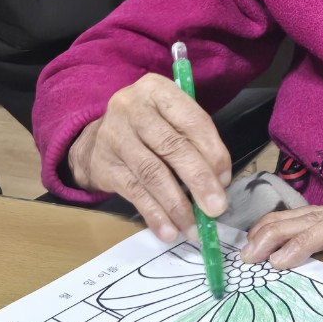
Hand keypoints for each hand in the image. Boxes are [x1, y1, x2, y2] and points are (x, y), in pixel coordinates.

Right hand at [67, 72, 230, 242]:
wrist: (97, 139)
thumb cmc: (149, 128)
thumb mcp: (171, 119)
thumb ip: (196, 141)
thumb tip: (220, 180)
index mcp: (157, 90)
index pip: (192, 120)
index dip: (213, 152)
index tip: (225, 179)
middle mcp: (132, 108)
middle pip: (172, 147)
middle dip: (199, 181)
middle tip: (216, 208)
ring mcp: (114, 136)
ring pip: (152, 173)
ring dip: (177, 205)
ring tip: (195, 228)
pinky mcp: (104, 165)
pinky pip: (134, 192)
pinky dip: (154, 215)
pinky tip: (169, 231)